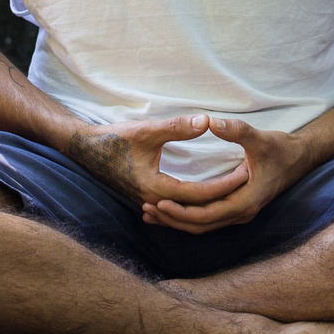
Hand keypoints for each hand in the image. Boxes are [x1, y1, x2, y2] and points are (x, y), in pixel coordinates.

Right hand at [63, 114, 248, 211]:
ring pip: (187, 211)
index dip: (225, 184)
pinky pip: (177, 207)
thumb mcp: (147, 130)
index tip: (247, 171)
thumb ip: (177, 127)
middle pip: (197, 207)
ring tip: (235, 189)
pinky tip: (209, 197)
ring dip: (211, 202)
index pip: (199, 194)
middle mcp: (153, 200)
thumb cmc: (114, 138)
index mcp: (155, 187)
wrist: (84, 148)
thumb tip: (207, 122)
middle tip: (249, 179)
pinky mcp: (147, 196)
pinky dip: (195, 204)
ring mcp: (149, 201)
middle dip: (224, 195)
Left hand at [143, 118, 318, 233]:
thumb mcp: (260, 137)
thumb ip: (236, 130)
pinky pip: (208, 220)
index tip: (158, 201)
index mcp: (246, 201)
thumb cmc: (281, 148)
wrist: (300, 158)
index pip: (206, 215)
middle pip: (200, 226)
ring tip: (150, 214)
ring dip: (177, 221)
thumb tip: (210, 121)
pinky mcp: (236, 208)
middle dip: (172, 219)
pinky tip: (169, 212)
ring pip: (203, 226)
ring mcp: (239, 213)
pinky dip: (187, 218)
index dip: (181, 211)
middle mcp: (242, 213)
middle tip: (146, 210)